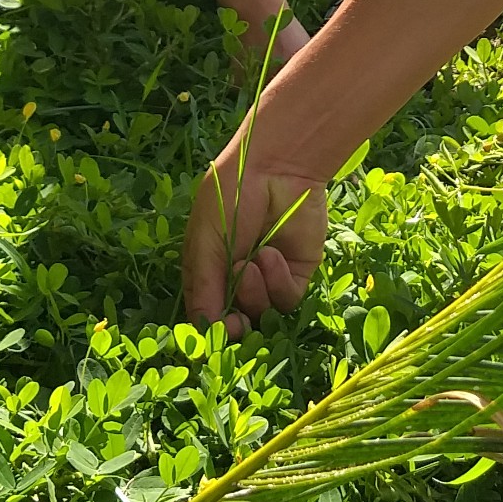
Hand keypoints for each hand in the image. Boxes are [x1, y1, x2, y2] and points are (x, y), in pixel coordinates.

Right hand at [181, 140, 327, 337]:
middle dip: (235, 320)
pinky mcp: (297, 273)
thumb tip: (206, 335)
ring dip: (255, 291)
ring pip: (262, 312)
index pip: (206, 313)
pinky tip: (272, 254)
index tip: (217, 332)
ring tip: (252, 260)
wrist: (277, 166)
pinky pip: (287, 298)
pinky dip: (278, 281)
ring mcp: (269, 277)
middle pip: (235, 319)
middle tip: (236, 320)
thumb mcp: (207, 243)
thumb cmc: (232, 197)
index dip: (210, 329)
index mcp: (209, 269)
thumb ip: (205, 289)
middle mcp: (238, 278)